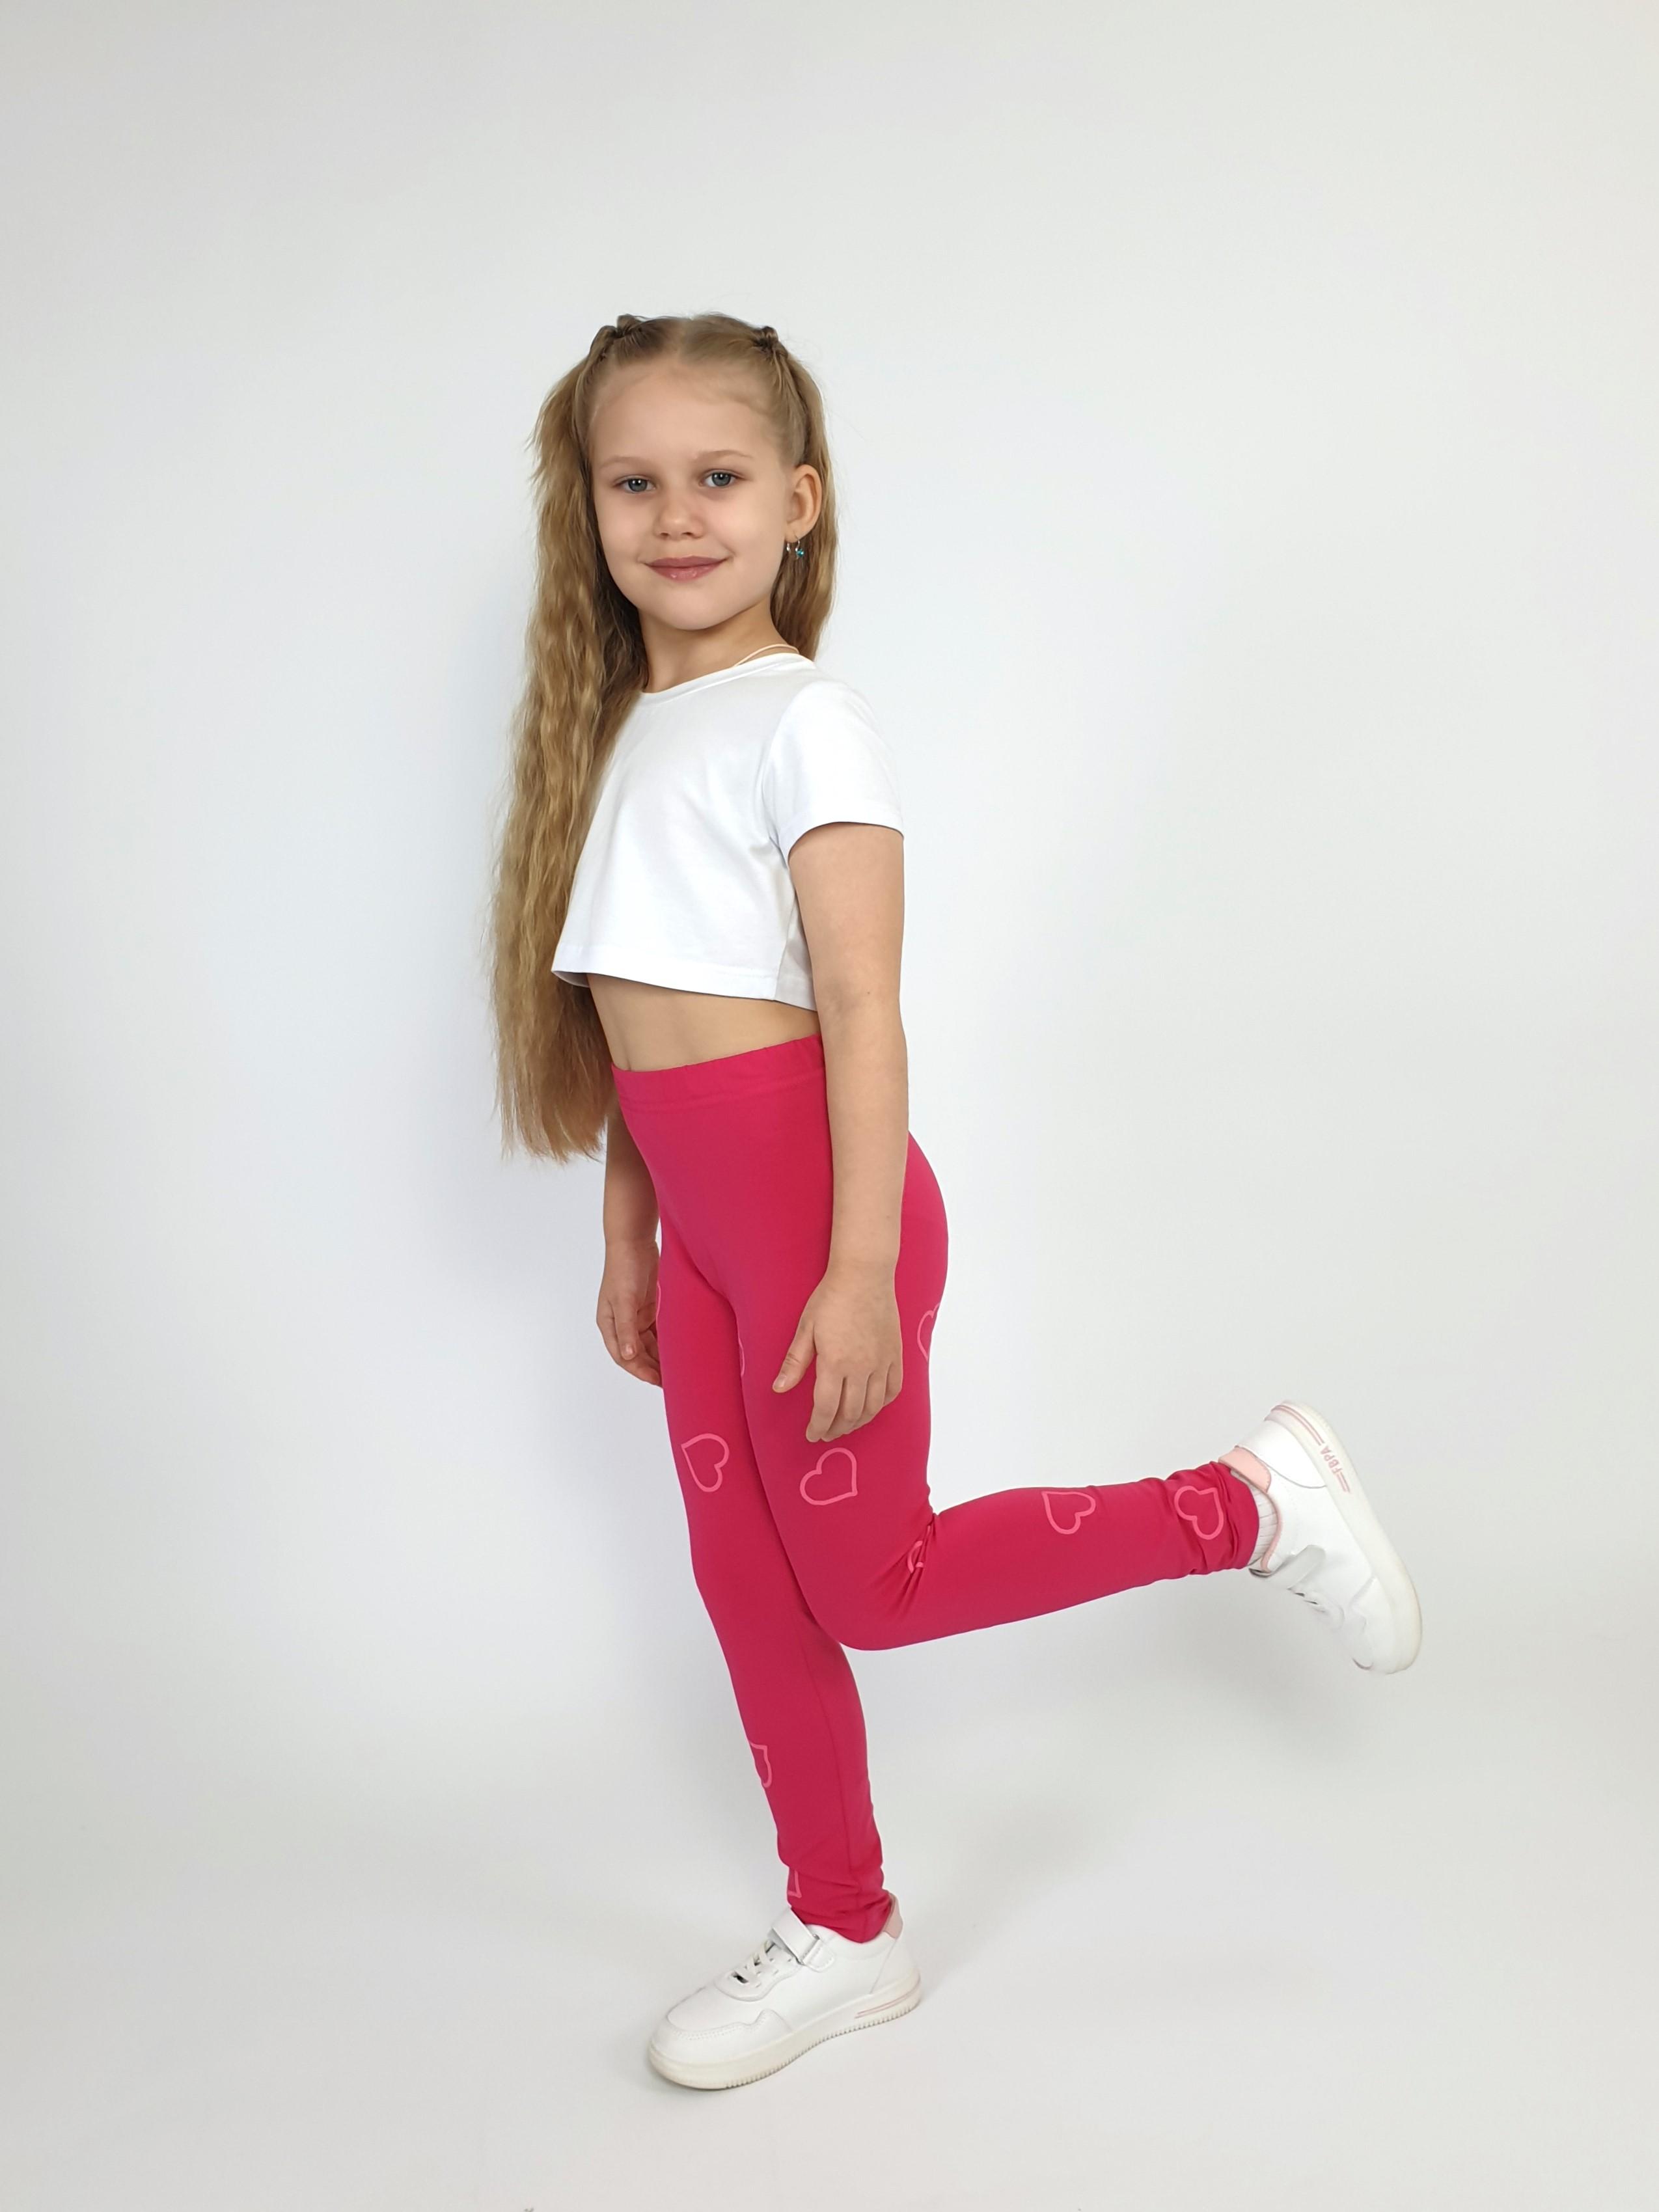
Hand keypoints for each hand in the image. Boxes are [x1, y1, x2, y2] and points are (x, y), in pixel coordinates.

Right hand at [598, 1235, 661, 1386]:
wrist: (634, 1241)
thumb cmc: (624, 1268)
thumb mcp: (625, 1300)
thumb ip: (627, 1329)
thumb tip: (629, 1356)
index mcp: (609, 1324)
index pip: (623, 1356)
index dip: (639, 1371)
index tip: (656, 1380)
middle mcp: (620, 1323)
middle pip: (637, 1354)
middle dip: (651, 1368)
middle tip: (671, 1381)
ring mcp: (634, 1316)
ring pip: (648, 1345)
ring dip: (659, 1357)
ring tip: (676, 1370)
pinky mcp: (647, 1308)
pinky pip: (656, 1332)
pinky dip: (664, 1342)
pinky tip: (677, 1350)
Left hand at [772, 1264, 902, 1440]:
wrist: (864, 1275)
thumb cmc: (831, 1298)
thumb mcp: (805, 1329)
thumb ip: (795, 1363)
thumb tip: (779, 1389)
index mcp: (835, 1363)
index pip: (826, 1409)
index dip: (818, 1427)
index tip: (812, 1435)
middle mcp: (862, 1368)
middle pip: (850, 1413)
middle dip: (836, 1429)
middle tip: (826, 1433)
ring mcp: (882, 1363)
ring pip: (873, 1407)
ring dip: (858, 1421)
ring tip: (846, 1424)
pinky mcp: (896, 1355)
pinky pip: (893, 1389)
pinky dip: (882, 1404)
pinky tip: (871, 1406)